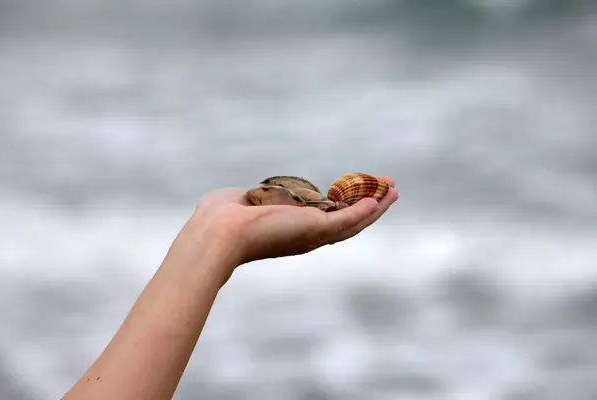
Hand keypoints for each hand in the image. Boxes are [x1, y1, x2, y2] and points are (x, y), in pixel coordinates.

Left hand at [188, 176, 398, 268]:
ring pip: (354, 222)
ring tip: (393, 191)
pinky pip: (349, 219)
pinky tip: (379, 198)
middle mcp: (305, 236)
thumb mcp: (243, 203)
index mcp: (290, 230)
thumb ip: (253, 201)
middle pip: (347, 223)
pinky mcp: (315, 229)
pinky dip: (366, 209)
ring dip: (375, 207)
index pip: (325, 219)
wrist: (217, 232)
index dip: (344, 207)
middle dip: (369, 206)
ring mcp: (312, 235)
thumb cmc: (220, 219)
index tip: (357, 192)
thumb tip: (247, 198)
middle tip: (388, 191)